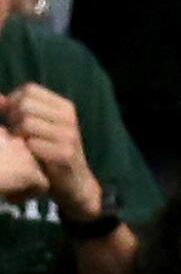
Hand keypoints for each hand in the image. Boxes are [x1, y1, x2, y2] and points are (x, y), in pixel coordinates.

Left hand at [1, 83, 97, 217]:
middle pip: (25, 106)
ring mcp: (69, 136)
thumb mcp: (41, 126)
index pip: (29, 90)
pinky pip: (32, 143)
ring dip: (18, 135)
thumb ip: (20, 111)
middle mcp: (70, 119)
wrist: (75, 183)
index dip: (14, 101)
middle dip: (13, 119)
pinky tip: (31, 156)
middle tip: (17, 134)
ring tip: (23, 145)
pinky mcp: (65, 154)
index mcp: (65, 107)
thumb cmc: (51, 152)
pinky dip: (26, 150)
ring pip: (26, 123)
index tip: (14, 118)